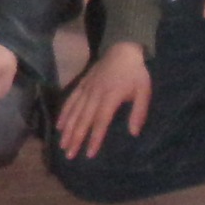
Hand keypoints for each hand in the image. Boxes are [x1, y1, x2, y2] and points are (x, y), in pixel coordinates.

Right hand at [54, 42, 150, 157]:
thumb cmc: (135, 73)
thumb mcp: (144, 91)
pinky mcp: (82, 83)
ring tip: (62, 144)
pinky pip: (70, 99)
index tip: (89, 154)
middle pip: (83, 119)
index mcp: (110, 97)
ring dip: (68, 129)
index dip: (94, 138)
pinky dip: (64, 113)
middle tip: (68, 155)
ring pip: (74, 111)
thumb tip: (133, 133)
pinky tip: (59, 125)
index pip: (101, 121)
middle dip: (76, 138)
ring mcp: (86, 88)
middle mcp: (95, 94)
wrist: (123, 48)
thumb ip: (139, 112)